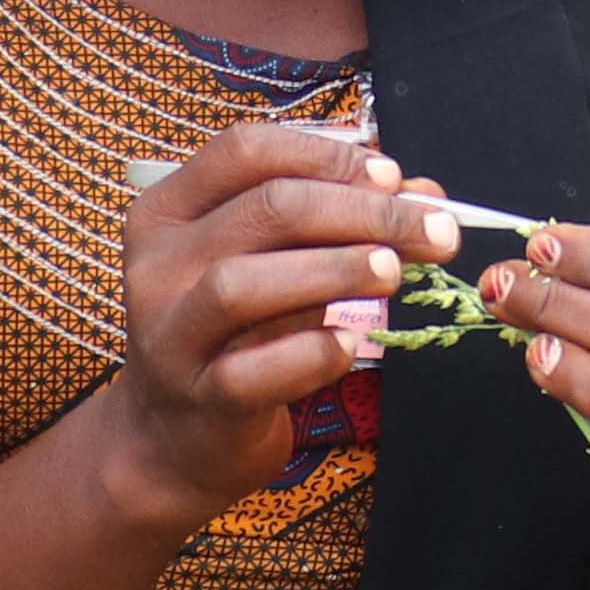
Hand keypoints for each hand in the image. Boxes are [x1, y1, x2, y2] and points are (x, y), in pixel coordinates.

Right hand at [104, 120, 463, 527]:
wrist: (177, 438)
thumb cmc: (237, 332)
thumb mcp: (277, 262)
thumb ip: (339, 220)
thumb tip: (425, 194)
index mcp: (170, 211)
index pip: (245, 151)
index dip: (326, 155)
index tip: (392, 177)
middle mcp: (157, 265)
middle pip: (265, 210)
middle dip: (363, 211)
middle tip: (433, 229)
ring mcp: (169, 336)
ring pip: (243, 283)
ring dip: (335, 269)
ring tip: (395, 272)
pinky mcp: (198, 399)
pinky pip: (253, 371)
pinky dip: (311, 353)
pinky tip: (350, 344)